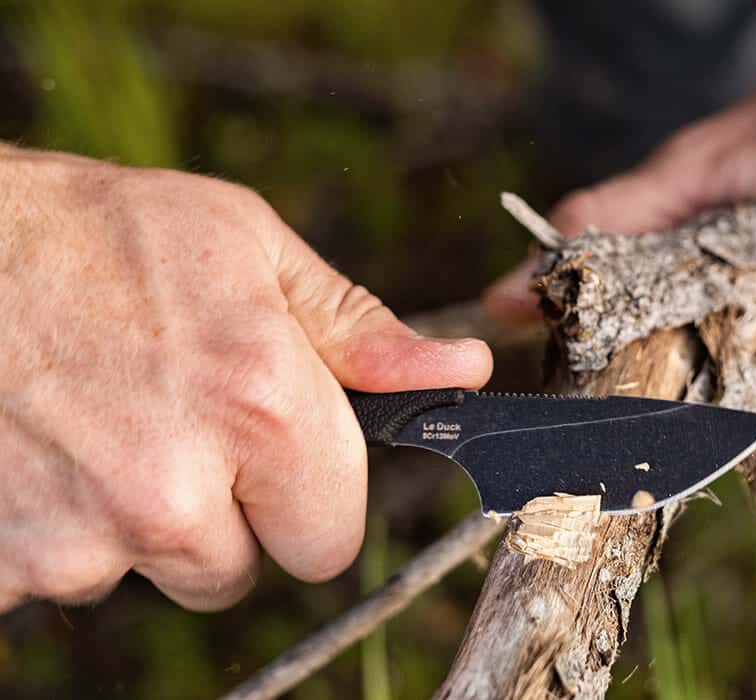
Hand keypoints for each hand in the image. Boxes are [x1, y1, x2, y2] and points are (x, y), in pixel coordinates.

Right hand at [0, 146, 491, 610]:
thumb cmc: (92, 232)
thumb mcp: (246, 247)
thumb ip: (358, 329)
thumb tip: (461, 370)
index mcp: (262, 408)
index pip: (328, 541)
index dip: (302, 498)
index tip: (271, 457)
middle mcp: (177, 488)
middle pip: (237, 572)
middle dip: (221, 518)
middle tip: (171, 429)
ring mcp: (82, 536)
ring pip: (146, 573)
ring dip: (133, 522)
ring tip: (97, 425)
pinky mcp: (7, 561)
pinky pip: (58, 578)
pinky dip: (55, 528)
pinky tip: (43, 449)